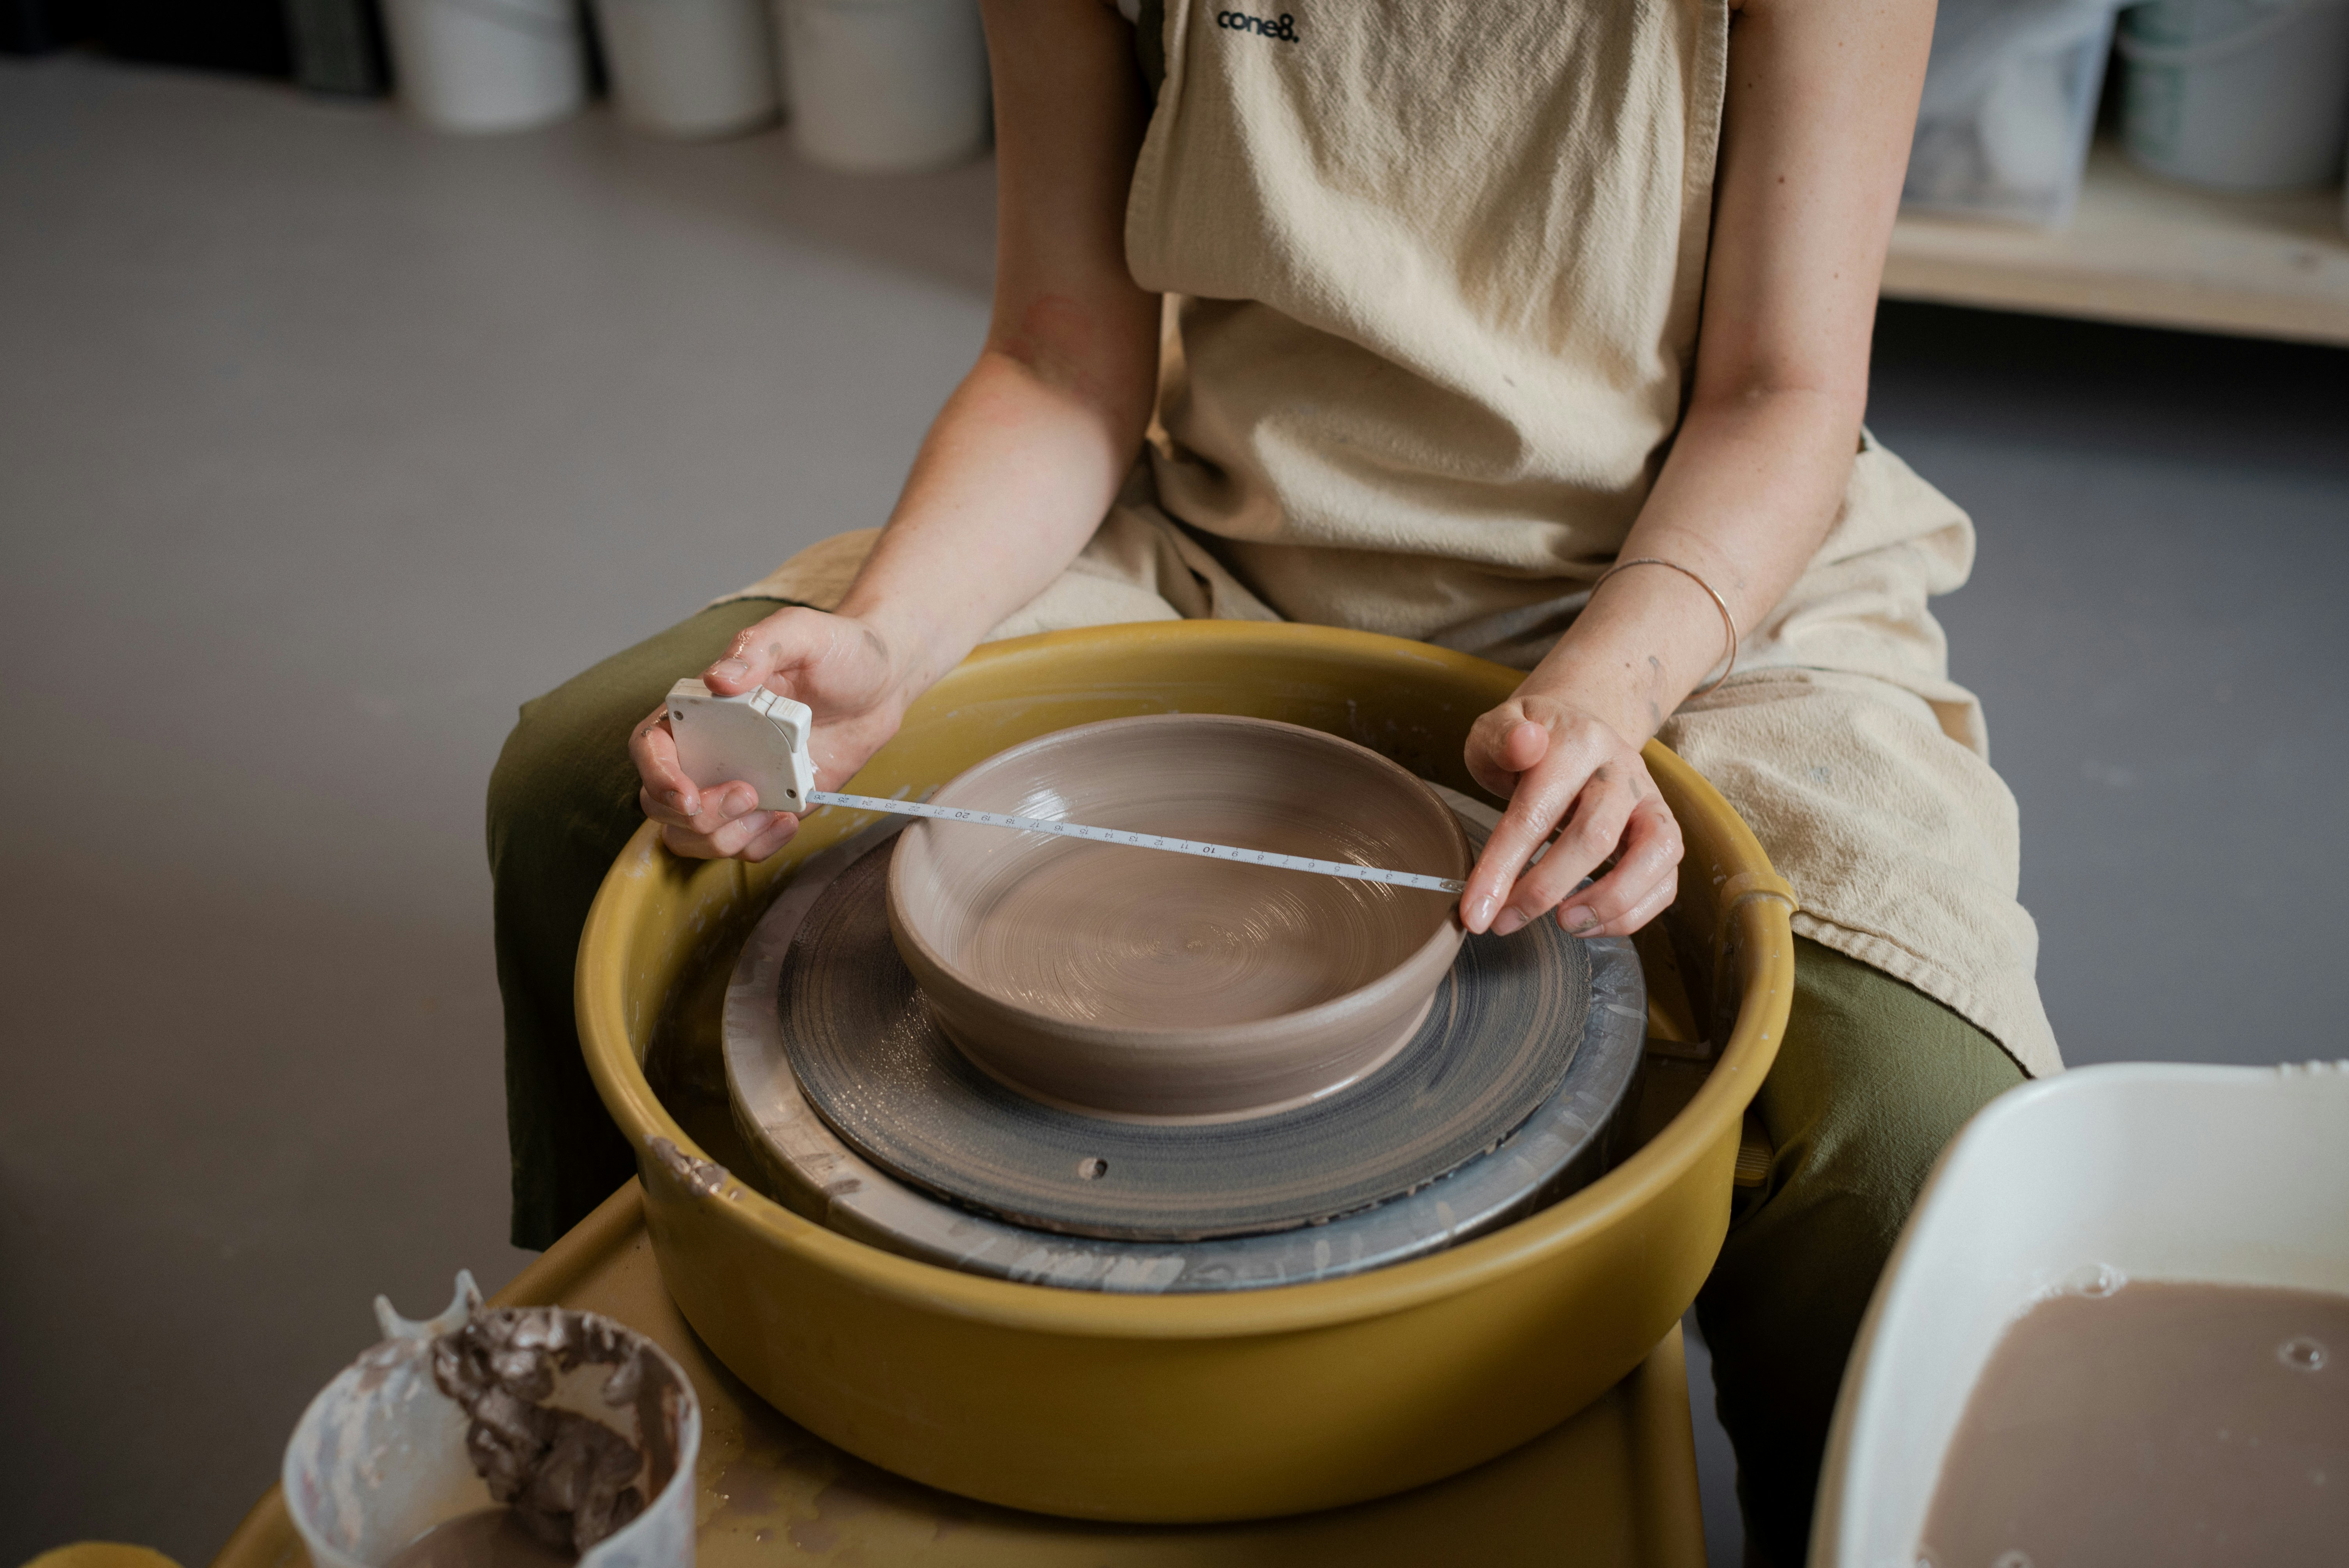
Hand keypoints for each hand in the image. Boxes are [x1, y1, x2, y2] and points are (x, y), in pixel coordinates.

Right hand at [630, 606, 911, 861]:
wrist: (881, 684)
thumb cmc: (836, 650)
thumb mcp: (800, 634)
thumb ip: (758, 649)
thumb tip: (717, 679)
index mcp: (700, 708)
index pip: (649, 746)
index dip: (656, 775)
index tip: (688, 795)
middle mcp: (708, 750)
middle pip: (661, 804)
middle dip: (697, 816)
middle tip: (748, 795)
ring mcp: (735, 783)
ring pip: (694, 835)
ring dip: (724, 839)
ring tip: (770, 812)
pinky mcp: (768, 808)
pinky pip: (743, 846)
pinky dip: (759, 845)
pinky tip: (789, 819)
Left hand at [1457, 692, 1682, 938]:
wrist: (1576, 733)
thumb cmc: (1527, 744)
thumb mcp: (1496, 730)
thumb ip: (1500, 738)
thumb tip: (1524, 742)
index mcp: (1579, 742)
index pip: (1537, 810)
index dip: (1502, 866)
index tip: (1474, 913)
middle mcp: (1623, 770)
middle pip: (1595, 837)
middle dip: (1545, 890)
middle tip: (1505, 923)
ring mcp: (1651, 802)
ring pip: (1653, 856)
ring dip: (1608, 902)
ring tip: (1562, 924)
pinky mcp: (1665, 833)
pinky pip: (1665, 881)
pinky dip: (1630, 914)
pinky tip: (1587, 924)